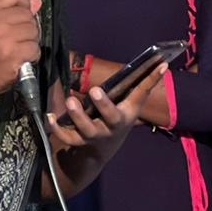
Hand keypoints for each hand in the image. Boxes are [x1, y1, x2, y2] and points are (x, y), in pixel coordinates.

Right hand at [0, 0, 42, 103]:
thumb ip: (13, 12)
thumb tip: (36, 1)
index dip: (23, 3)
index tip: (22, 14)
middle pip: (27, 15)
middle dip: (28, 28)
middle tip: (18, 40)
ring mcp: (4, 38)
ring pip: (34, 31)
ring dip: (31, 42)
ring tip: (18, 49)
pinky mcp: (13, 54)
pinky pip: (35, 48)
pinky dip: (32, 55)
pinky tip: (22, 59)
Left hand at [48, 66, 165, 156]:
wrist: (106, 147)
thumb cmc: (120, 117)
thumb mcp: (133, 104)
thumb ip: (145, 84)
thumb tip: (162, 63)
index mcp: (126, 114)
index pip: (139, 96)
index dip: (147, 83)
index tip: (155, 66)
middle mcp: (111, 126)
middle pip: (110, 118)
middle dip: (104, 105)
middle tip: (95, 90)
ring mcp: (94, 135)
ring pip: (86, 129)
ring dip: (78, 116)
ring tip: (70, 101)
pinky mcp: (78, 140)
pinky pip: (67, 137)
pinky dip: (57, 128)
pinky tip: (49, 116)